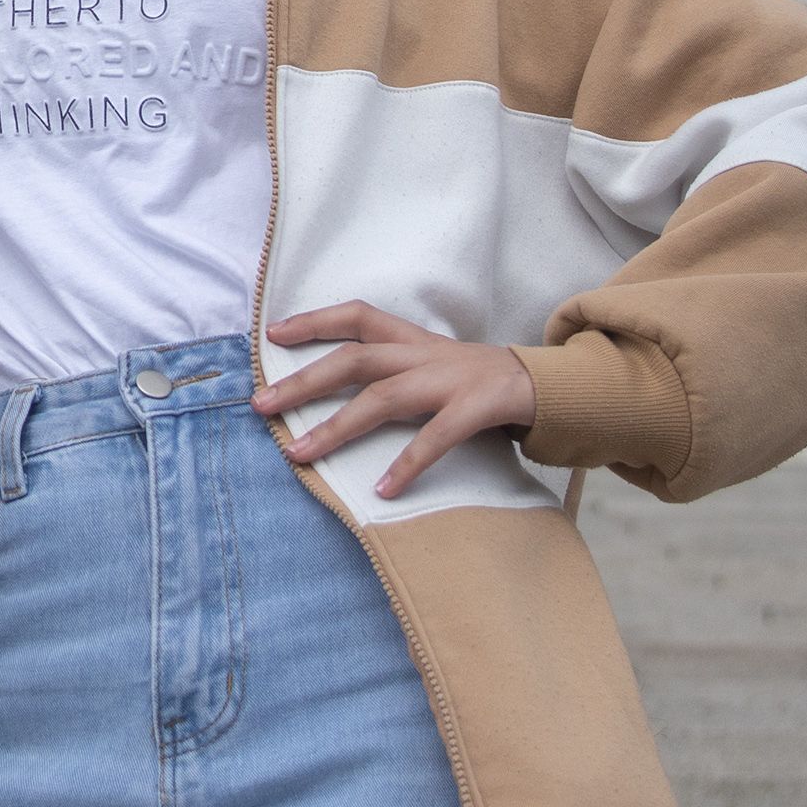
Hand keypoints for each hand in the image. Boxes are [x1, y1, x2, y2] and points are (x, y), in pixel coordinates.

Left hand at [254, 302, 537, 501]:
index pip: (357, 316)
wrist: (545, 384)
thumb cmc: (475, 379)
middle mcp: (423, 354)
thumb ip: (389, 367)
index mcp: (411, 340)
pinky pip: (435, 438)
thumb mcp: (430, 361)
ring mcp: (449, 380)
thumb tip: (327, 384)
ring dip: (337, 428)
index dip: (314, 320)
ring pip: (382, 398)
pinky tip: (382, 490)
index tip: (271, 333)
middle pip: (354, 360)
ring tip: (299, 454)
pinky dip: (407, 464)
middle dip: (304, 381)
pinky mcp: (476, 409)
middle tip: (261, 405)